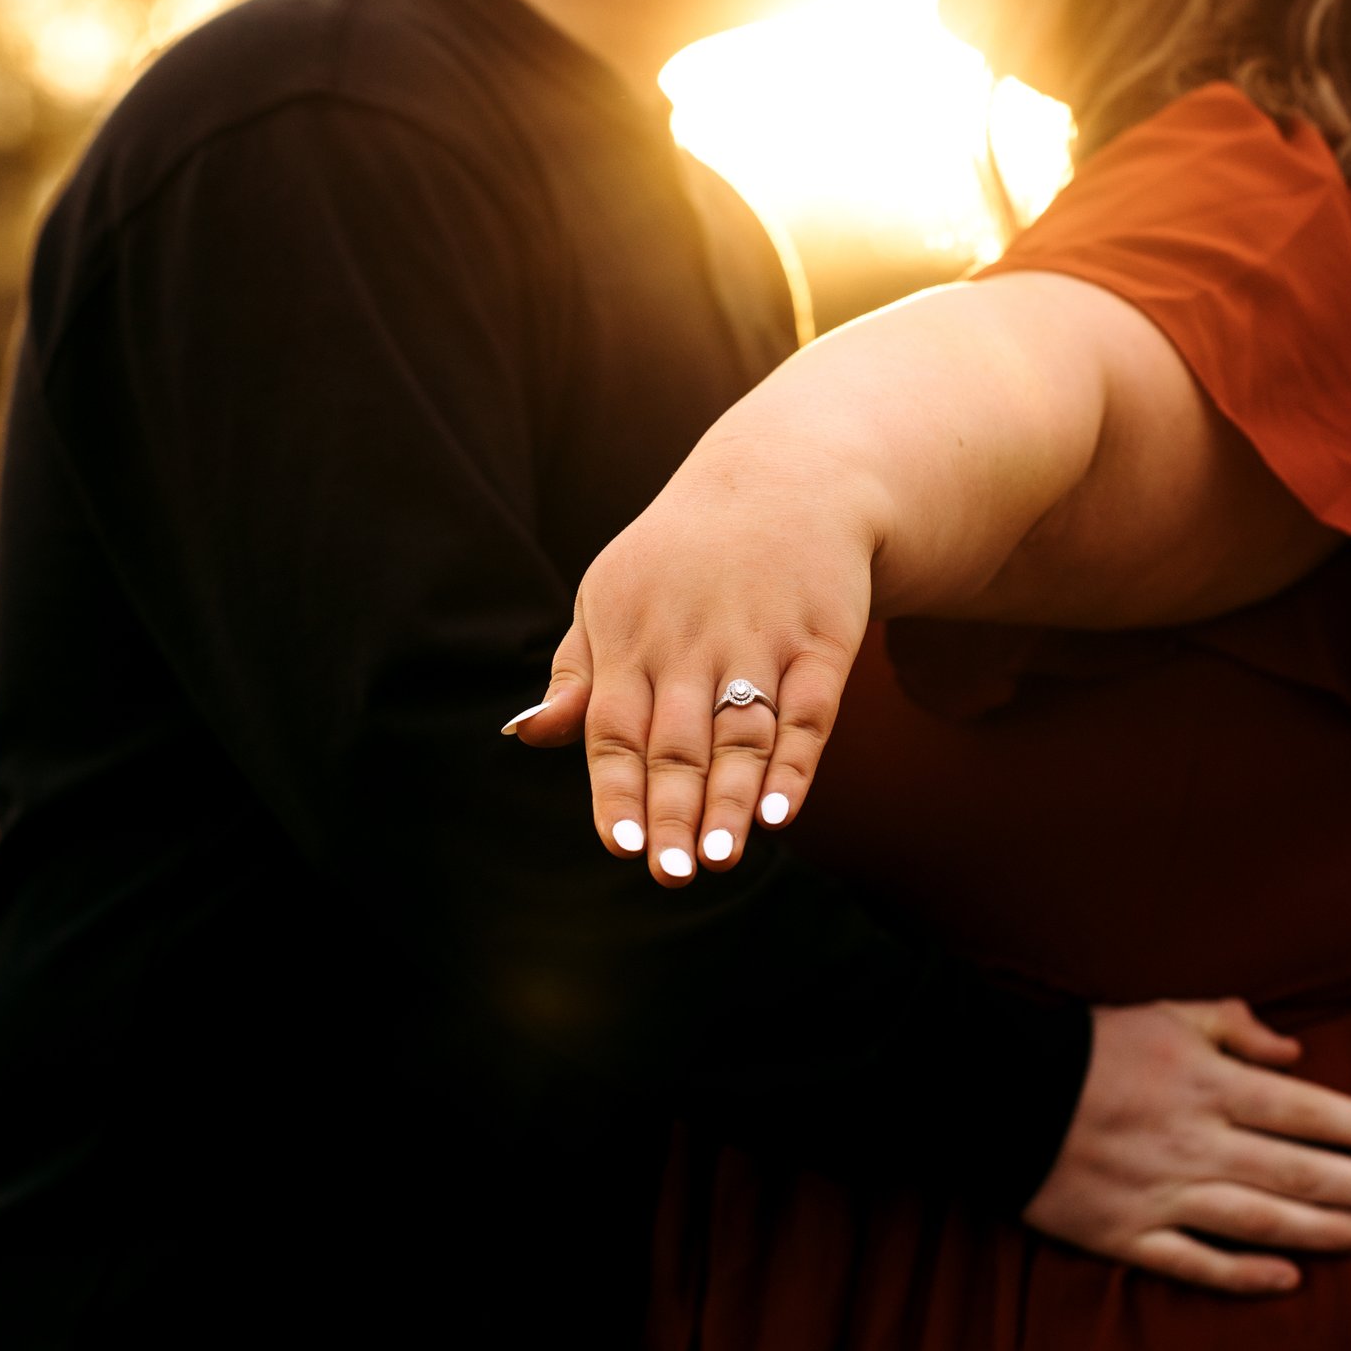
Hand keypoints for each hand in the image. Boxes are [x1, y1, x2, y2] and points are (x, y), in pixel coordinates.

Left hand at [504, 437, 871, 885]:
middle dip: (674, 813)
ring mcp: (760, 640)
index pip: (615, 731)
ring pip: (741, 735)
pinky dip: (795, 763)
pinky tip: (780, 812)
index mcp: (630, 636)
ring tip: (721, 859)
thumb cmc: (682, 554)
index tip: (620, 848)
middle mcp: (691, 642)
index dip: (617, 792)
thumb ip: (576, 673)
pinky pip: (807, 711)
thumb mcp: (610, 593)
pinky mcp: (823, 639)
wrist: (787, 475)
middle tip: (672, 875)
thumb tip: (528, 734)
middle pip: (679, 743)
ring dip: (731, 800)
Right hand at [1024, 999, 1350, 1292]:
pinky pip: (1192, 1262)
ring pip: (1259, 1220)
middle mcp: (1191, 1141)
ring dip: (1324, 1231)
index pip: (1303, 1109)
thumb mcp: (1163, 1013)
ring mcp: (1158, 1193)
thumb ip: (1233, 1027)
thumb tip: (1295, 1053)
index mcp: (1203, 1083)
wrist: (995, 1086)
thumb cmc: (1089, 1045)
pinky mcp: (1123, 1232)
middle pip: (1296, 1170)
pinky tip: (1288, 1279)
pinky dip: (1242, 1274)